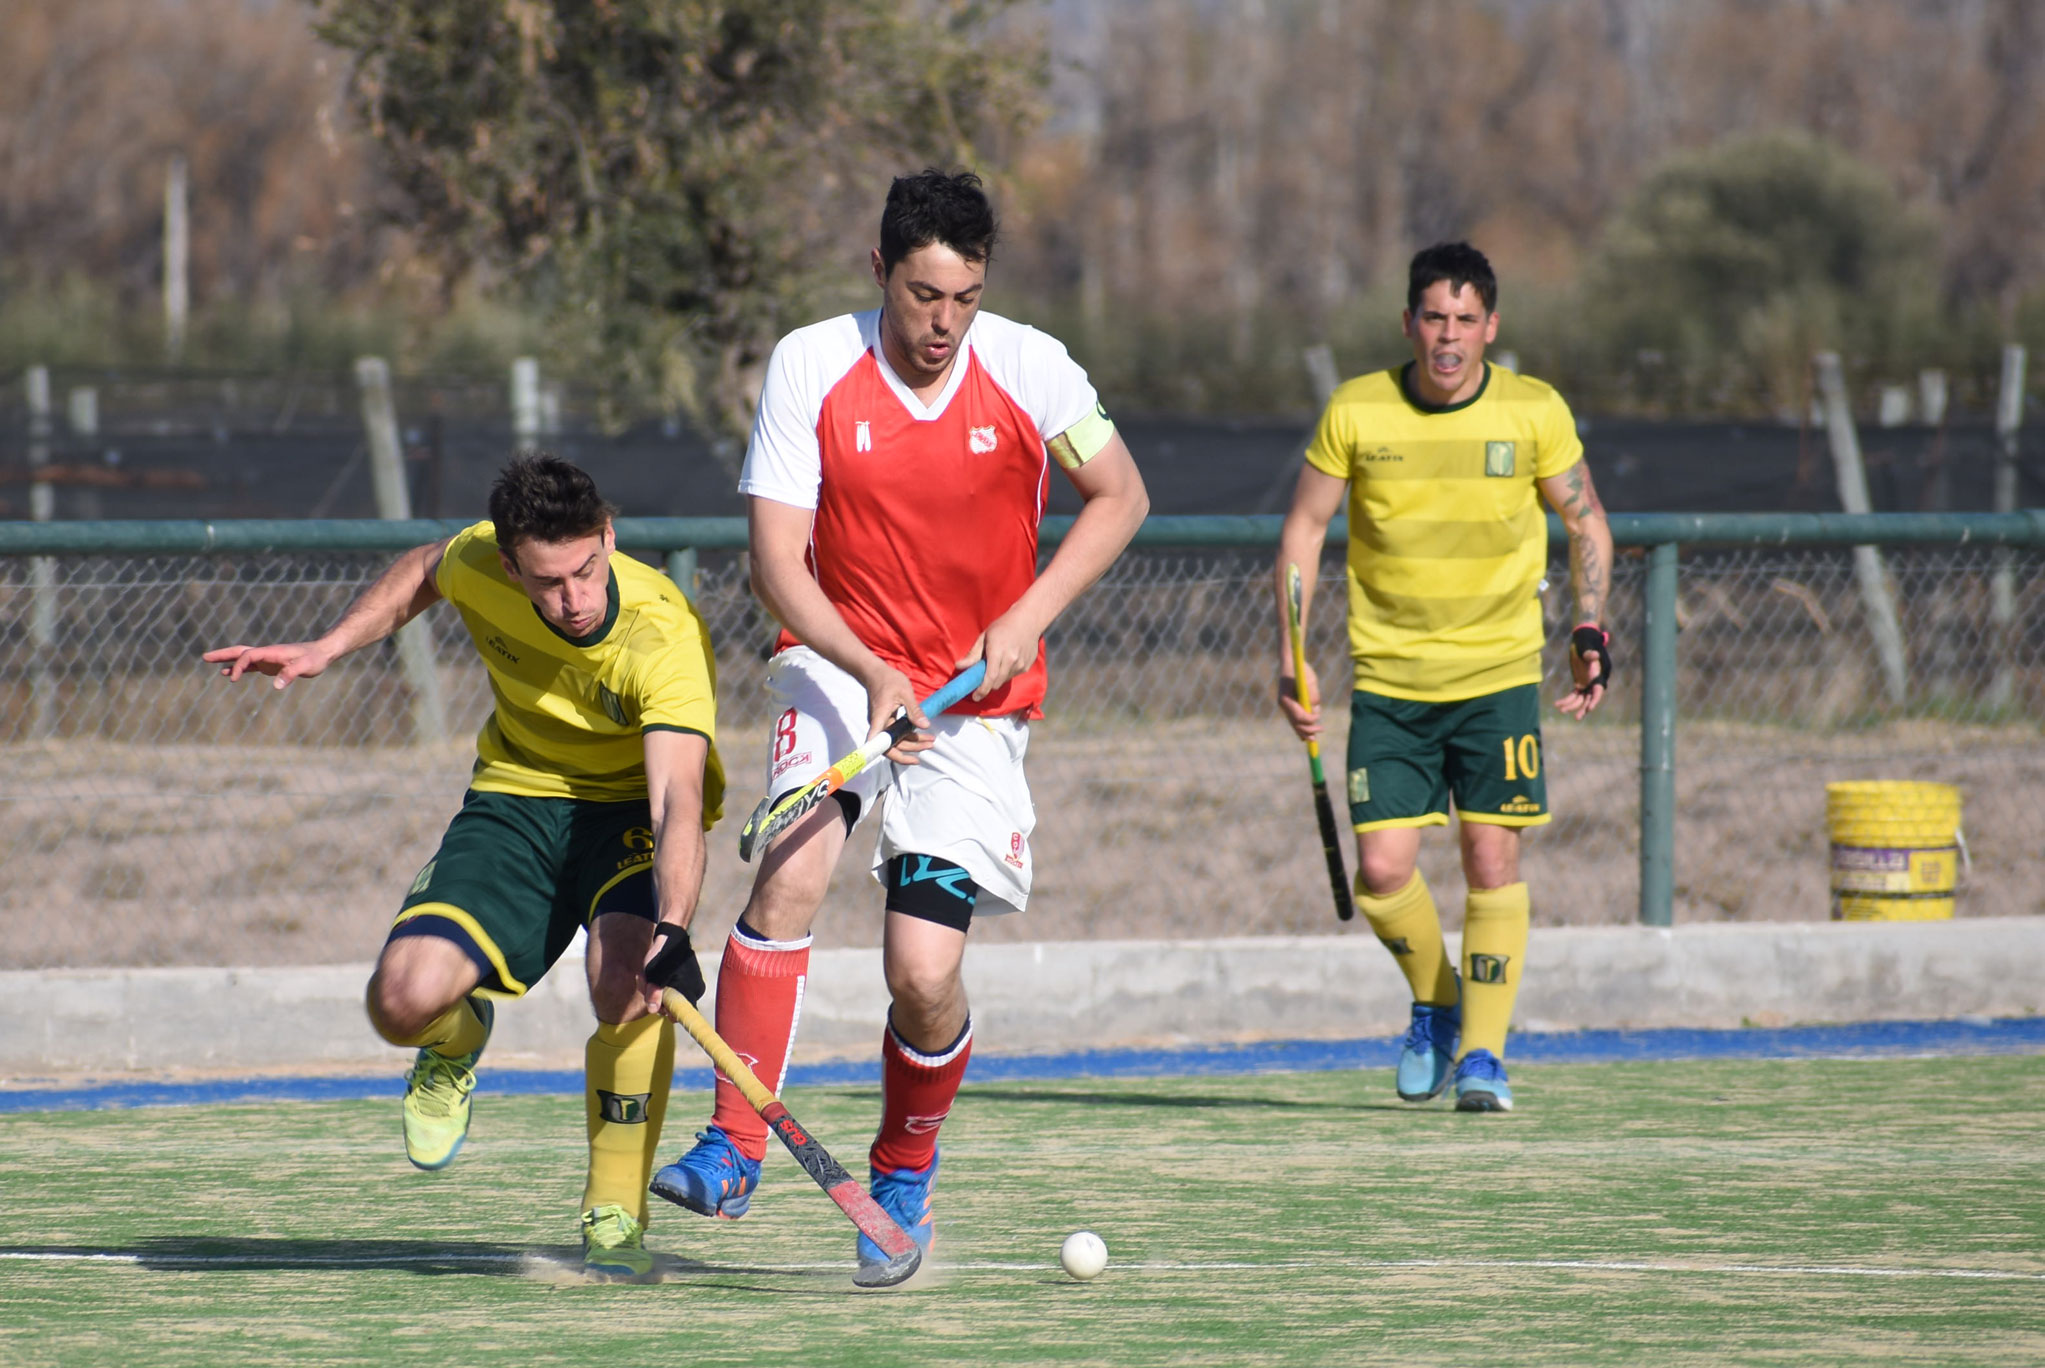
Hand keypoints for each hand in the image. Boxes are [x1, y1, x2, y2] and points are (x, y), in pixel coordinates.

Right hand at [202, 640, 337, 688]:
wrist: (323, 652)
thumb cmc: (315, 658)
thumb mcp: (306, 666)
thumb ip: (291, 674)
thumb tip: (276, 686)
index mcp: (272, 652)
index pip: (248, 656)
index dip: (238, 666)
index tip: (233, 679)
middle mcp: (266, 653)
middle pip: (240, 652)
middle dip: (222, 654)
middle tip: (204, 657)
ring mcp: (267, 659)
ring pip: (242, 658)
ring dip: (226, 660)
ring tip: (209, 661)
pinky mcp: (270, 665)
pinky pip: (251, 666)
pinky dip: (239, 669)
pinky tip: (229, 675)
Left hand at [642, 922, 703, 1013]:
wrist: (672, 937)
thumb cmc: (663, 955)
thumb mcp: (653, 974)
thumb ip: (653, 993)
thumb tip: (653, 1010)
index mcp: (689, 991)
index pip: (680, 1014)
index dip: (666, 1012)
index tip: (656, 1002)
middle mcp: (695, 990)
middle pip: (672, 1005)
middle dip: (657, 997)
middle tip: (647, 984)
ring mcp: (693, 984)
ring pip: (671, 995)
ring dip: (658, 989)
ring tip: (649, 976)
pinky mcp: (689, 978)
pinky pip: (674, 988)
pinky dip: (663, 983)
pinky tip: (656, 974)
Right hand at [855, 661, 931, 764]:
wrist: (875, 673)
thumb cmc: (889, 680)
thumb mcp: (906, 693)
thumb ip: (914, 711)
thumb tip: (925, 726)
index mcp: (881, 717)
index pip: (879, 741)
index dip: (890, 752)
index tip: (905, 759)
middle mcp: (878, 724)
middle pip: (892, 745)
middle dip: (912, 748)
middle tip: (930, 745)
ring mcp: (881, 724)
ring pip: (895, 740)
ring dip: (912, 743)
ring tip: (930, 742)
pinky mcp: (885, 722)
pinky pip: (896, 734)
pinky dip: (908, 736)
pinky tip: (921, 735)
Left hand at [957, 607, 1043, 701]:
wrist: (1028, 621)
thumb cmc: (1003, 626)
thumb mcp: (984, 637)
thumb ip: (973, 654)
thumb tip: (959, 666)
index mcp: (998, 652)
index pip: (989, 678)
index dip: (982, 690)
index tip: (975, 696)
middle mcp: (1011, 660)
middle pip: (997, 683)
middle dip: (988, 685)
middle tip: (981, 680)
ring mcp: (1021, 664)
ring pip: (1004, 680)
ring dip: (997, 678)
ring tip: (996, 663)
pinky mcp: (1027, 666)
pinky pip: (1013, 675)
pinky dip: (1007, 673)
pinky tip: (1007, 660)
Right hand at [1277, 660, 1323, 740]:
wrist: (1291, 662)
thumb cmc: (1300, 669)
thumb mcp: (1310, 679)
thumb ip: (1313, 694)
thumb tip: (1315, 709)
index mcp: (1286, 699)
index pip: (1299, 716)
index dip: (1310, 720)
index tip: (1318, 718)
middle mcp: (1284, 705)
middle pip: (1296, 723)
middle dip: (1308, 729)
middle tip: (1321, 730)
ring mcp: (1286, 706)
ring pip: (1295, 724)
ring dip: (1304, 731)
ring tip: (1313, 738)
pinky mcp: (1290, 705)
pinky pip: (1294, 720)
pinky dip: (1300, 728)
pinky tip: (1305, 737)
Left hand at [1554, 623, 1610, 719]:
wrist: (1582, 640)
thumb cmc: (1586, 643)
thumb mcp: (1587, 647)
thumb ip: (1590, 653)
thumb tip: (1593, 655)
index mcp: (1598, 675)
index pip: (1598, 691)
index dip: (1595, 700)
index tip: (1590, 708)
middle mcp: (1594, 681)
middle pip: (1590, 698)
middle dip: (1583, 708)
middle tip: (1577, 718)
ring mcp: (1587, 683)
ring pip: (1581, 699)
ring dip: (1572, 706)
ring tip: (1561, 710)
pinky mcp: (1579, 683)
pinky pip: (1573, 695)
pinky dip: (1566, 700)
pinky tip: (1557, 704)